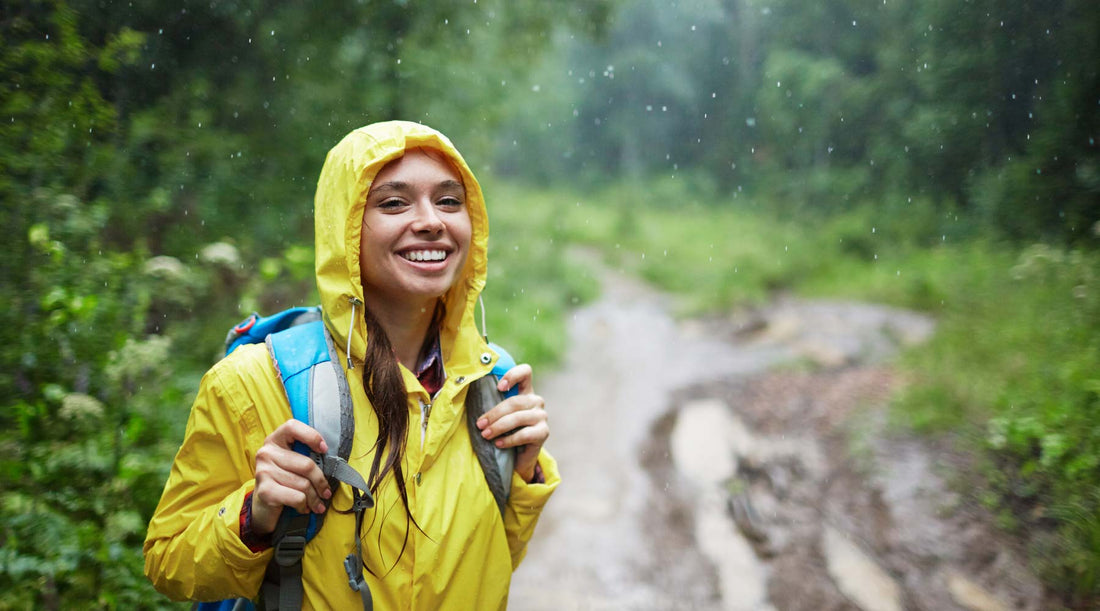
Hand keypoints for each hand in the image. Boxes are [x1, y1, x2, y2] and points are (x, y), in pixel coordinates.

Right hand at [251, 419, 332, 533]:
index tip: (324, 450)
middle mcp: (266, 452)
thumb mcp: (293, 464)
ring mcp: (263, 471)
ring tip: (317, 504)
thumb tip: (332, 462)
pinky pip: (297, 497)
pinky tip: (304, 508)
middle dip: (321, 482)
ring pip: (303, 484)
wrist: (263, 507)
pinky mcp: (264, 490)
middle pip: (306, 464)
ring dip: (315, 498)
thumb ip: (305, 455)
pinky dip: (304, 505)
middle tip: (327, 493)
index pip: (292, 427)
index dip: (311, 436)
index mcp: (275, 440)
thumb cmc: (284, 481)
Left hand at [476, 364, 548, 481]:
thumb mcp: (498, 414)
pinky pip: (524, 434)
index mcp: (525, 390)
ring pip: (518, 418)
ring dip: (498, 427)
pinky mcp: (544, 432)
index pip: (525, 372)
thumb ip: (491, 401)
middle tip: (480, 424)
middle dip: (494, 413)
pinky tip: (498, 443)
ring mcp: (542, 416)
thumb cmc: (504, 431)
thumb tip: (468, 394)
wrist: (517, 457)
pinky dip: (509, 440)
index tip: (498, 387)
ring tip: (485, 435)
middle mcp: (536, 401)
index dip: (513, 375)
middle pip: (515, 401)